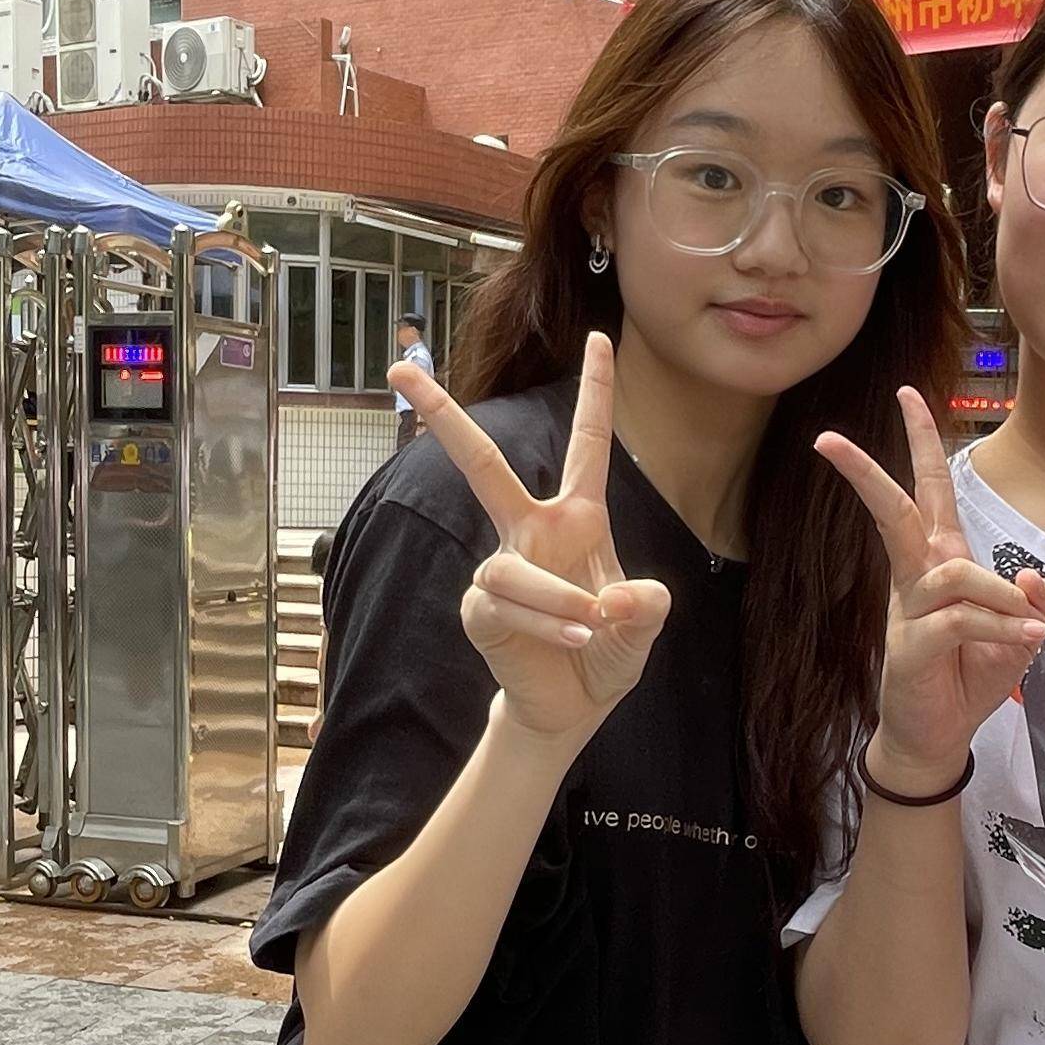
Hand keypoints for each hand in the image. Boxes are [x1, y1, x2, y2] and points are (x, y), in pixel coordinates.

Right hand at [397, 334, 670, 744]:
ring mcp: (500, 568)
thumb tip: (619, 597)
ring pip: (516, 569)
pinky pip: (508, 605)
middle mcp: (531, 531)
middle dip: (441, 415)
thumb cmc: (606, 650)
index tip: (601, 337)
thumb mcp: (645, 624)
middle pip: (481, 464)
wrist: (572, 707)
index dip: (596, 392)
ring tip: (593, 626)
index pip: (588, 444)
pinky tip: (573, 637)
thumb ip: (647, 606)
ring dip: (561, 601)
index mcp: (578, 517)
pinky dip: (548, 623)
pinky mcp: (480, 608)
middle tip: (398, 368)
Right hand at [815, 386, 1044, 787]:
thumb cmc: (970, 675)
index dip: (922, 441)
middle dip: (868, 471)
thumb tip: (1032, 579)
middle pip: (896, 511)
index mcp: (941, 560)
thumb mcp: (1020, 634)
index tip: (907, 394)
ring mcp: (910, 610)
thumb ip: (1034, 602)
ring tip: (1029, 629)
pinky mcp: (911, 646)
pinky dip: (1003, 628)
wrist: (938, 736)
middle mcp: (920, 576)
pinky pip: (963, 620)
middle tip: (826, 437)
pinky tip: (1028, 640)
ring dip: (1002, 598)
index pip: (930, 490)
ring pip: (957, 574)